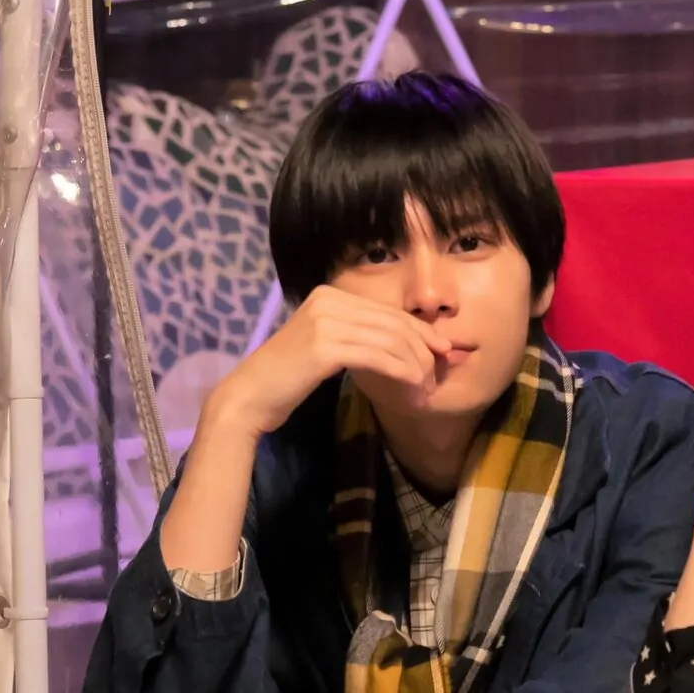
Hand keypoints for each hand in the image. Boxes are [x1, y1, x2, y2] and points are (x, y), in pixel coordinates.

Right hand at [199, 285, 456, 444]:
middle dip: (425, 352)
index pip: (390, 312)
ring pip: (392, 340)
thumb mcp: (328, 350)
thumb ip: (362, 341)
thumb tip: (411, 348)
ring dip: (417, 370)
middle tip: (438, 381)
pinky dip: (403, 375)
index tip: (444, 356)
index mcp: (331, 295)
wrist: (249, 397)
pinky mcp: (325, 346)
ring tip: (424, 394)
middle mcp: (329, 299)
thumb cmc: (288, 380)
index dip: (423, 333)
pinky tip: (412, 393)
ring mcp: (326, 320)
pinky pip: (380, 357)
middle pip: (396, 323)